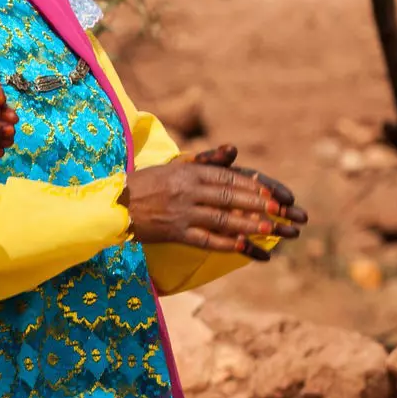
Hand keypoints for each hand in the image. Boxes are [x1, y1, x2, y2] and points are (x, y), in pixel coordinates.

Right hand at [119, 145, 306, 258]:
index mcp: (187, 172)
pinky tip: (245, 247)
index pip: (228, 178)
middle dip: (260, 205)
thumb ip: (206, 161)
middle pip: (230, 197)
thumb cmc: (145, 183)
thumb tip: (234, 150)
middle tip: (284, 212)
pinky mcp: (173, 232)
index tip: (275, 194)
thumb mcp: (174, 166)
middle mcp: (186, 190)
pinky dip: (226, 243)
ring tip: (272, 231)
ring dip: (249, 225)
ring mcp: (180, 212)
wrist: (112, 204)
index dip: (253, 187)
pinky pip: (205, 239)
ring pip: (222, 219)